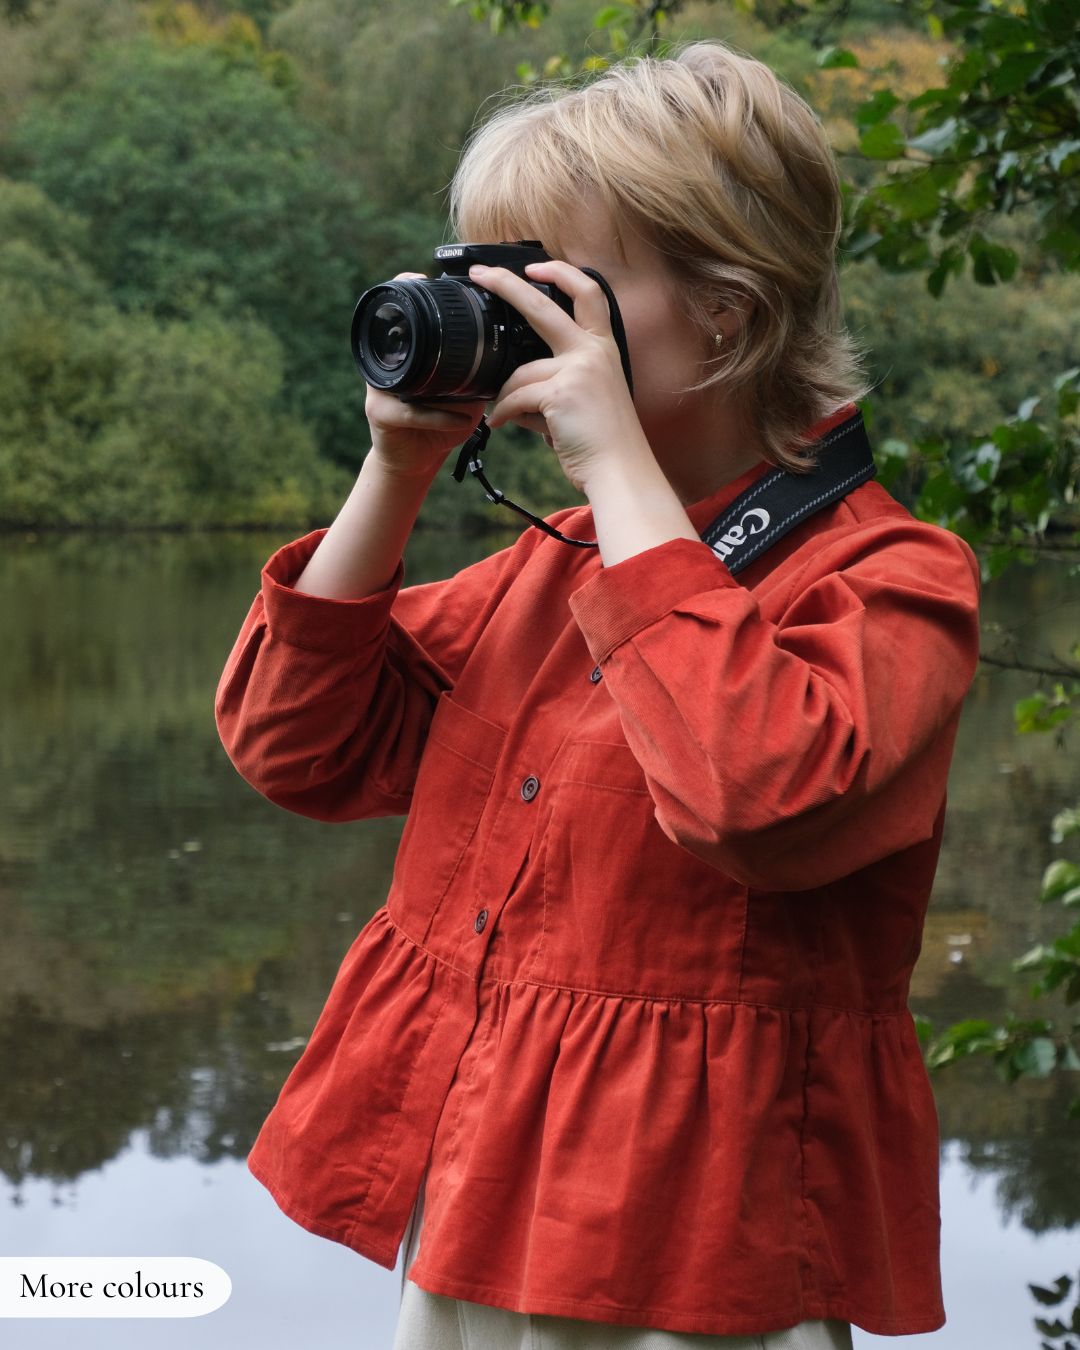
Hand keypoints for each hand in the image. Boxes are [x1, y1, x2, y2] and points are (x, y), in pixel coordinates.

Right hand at [364, 273, 485, 479]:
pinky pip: (413, 412)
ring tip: (462, 386)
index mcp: (407, 354)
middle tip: (454, 326)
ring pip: (406, 374)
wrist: (417, 461)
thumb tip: (513, 342)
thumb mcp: (465, 390)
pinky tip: (460, 420)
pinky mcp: (379, 414)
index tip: (437, 282)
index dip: (413, 291)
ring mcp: (379, 388)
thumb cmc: (441, 422)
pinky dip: (440, 417)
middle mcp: (387, 364)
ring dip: (436, 382)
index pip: (405, 314)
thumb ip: (479, 367)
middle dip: (418, 325)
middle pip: (396, 333)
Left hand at [471, 260, 651, 493]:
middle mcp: (593, 351)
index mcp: (604, 348)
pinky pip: (515, 397)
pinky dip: (504, 413)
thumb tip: (511, 380)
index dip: (562, 273)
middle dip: (507, 284)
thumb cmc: (602, 441)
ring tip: (505, 415)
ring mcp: (578, 369)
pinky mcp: (561, 392)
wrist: (620, 470)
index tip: (535, 266)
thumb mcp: (585, 398)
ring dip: (506, 396)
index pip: (589, 293)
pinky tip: (501, 423)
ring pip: (519, 372)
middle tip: (482, 272)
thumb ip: (556, 379)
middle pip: (542, 306)